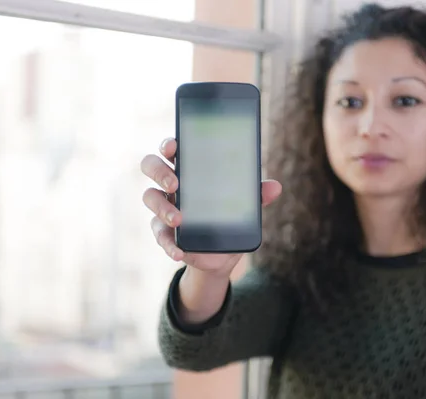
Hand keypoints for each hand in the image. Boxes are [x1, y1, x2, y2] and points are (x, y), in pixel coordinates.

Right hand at [140, 138, 281, 277]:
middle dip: (159, 171)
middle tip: (175, 184)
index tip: (173, 146)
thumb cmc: (228, 217)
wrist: (220, 254)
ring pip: (149, 197)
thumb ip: (256, 196)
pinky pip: (160, 234)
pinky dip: (169, 243)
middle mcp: (172, 184)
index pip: (172, 149)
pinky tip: (179, 251)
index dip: (169, 144)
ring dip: (162, 208)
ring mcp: (163, 206)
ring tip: (179, 220)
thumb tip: (275, 187)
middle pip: (151, 166)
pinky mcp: (163, 231)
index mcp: (190, 169)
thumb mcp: (244, 207)